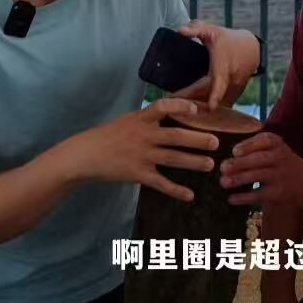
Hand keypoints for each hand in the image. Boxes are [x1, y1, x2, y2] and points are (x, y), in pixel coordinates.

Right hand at [68, 98, 218, 201]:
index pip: (162, 107)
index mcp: (141, 119)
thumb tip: (176, 112)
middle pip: (174, 136)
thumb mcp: (129, 120)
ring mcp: (141, 155)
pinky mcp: (138, 173)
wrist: (86, 155)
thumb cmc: (110, 135)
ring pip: (172, 158)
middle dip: (197, 139)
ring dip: (193, 162)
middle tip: (216, 142)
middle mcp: (144, 136)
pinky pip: (160, 183)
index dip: (179, 106)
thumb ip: (151, 119)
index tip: (196, 109)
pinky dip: (176, 190)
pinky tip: (190, 196)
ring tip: (210, 165)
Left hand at [173, 21, 259, 109]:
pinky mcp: (236, 94)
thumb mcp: (212, 31)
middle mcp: (230, 80)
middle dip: (194, 103)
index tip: (210, 107)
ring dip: (202, 108)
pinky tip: (197, 113)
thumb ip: (196, 29)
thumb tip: (180, 30)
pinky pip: (223, 105)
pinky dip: (211, 109)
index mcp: (222, 66)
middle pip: (212, 97)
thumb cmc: (228, 40)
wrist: (251, 48)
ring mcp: (234, 88)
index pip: (218, 83)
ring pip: (218, 103)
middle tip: (174, 104)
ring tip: (182, 111)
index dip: (215, 95)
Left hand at [221, 132, 302, 209]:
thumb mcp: (274, 147)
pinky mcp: (278, 193)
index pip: (264, 141)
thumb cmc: (281, 161)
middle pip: (259, 160)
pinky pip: (259, 195)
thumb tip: (227, 156)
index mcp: (275, 143)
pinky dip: (244, 197)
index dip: (248, 146)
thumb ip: (254, 147)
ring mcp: (279, 176)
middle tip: (222, 168)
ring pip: (258, 177)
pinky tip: (231, 199)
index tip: (234, 151)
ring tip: (223, 183)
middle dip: (240, 164)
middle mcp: (279, 158)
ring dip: (239, 180)